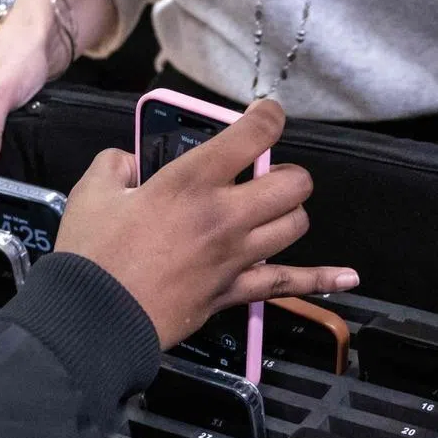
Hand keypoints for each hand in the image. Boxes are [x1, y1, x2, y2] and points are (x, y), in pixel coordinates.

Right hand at [54, 99, 358, 348]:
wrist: (90, 323)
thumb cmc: (90, 256)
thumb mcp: (92, 193)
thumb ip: (116, 165)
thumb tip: (129, 161)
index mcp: (192, 181)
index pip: (253, 135)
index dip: (269, 117)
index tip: (267, 114)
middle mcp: (225, 214)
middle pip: (292, 183)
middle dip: (284, 174)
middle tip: (262, 177)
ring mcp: (236, 255)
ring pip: (295, 225)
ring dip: (289, 213)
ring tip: (270, 212)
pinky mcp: (236, 291)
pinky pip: (288, 283)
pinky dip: (321, 279)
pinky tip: (347, 276)